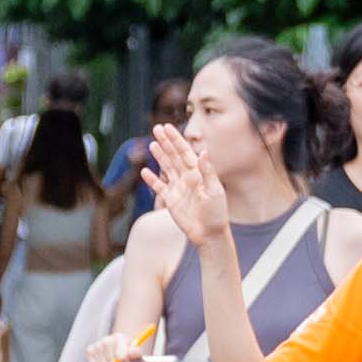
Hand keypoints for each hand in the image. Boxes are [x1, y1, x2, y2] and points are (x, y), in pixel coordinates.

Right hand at [144, 134, 232, 248]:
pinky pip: (159, 188)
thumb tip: (203, 151)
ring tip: (152, 144)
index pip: (185, 152)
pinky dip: (152, 180)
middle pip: (174, 156)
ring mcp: (178, 188)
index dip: (176, 139)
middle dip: (166, 142)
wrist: (209, 234)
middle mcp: (187, 178)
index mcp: (198, 173)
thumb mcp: (215, 191)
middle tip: (156, 128)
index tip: (168, 127)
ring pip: (166, 168)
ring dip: (159, 156)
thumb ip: (207, 171)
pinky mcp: (171, 201)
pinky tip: (145, 171)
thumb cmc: (216, 213)